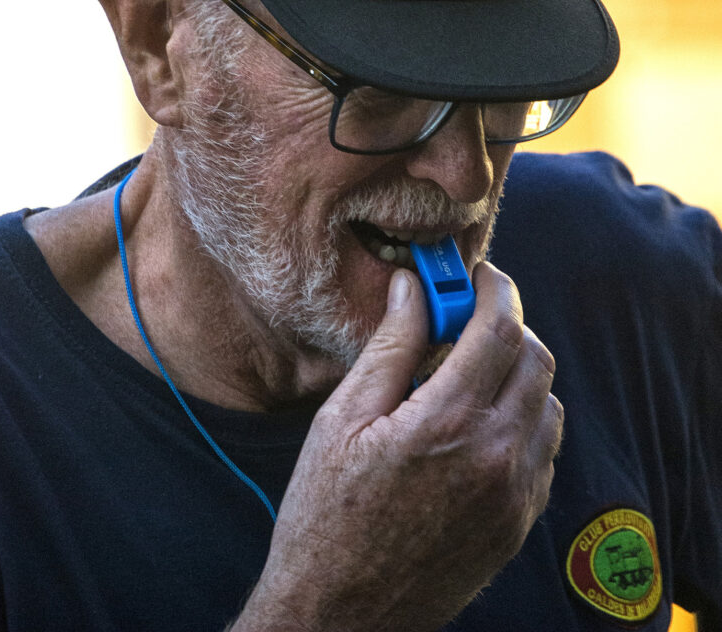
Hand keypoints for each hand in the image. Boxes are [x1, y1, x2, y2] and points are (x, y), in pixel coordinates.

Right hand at [235, 262, 561, 631]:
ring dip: (518, 373)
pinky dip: (523, 419)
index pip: (500, 329)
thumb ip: (390, 347)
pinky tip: (477, 425)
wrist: (340, 615)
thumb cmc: (326, 514)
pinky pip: (544, 450)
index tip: (478, 275)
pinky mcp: (519, 523)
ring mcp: (515, 495)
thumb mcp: (343, 420)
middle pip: (535, 358)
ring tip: (467, 377)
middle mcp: (496, 456)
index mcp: (447, 422)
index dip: (494, 289)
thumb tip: (413, 288)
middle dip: (507, 325)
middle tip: (467, 321)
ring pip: (547, 402)